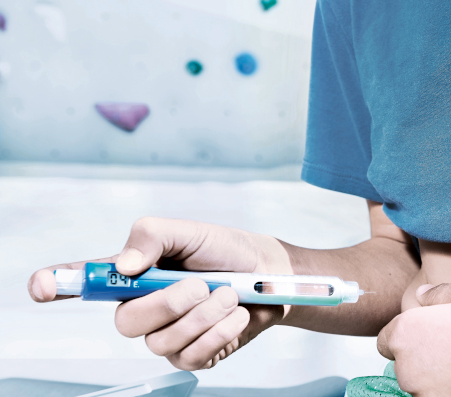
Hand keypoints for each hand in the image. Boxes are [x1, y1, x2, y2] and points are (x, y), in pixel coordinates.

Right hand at [28, 217, 292, 369]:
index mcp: (134, 275)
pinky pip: (190, 356)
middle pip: (126, 323)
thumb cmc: (228, 251)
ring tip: (228, 294)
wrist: (270, 276)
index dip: (57, 284)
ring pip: (162, 342)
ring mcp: (166, 335)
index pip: (85, 282)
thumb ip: (151, 237)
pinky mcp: (191, 355)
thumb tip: (121, 265)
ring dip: (203, 315)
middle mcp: (143, 307)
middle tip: (201, 283)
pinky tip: (234, 316)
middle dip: (170, 303)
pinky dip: (219, 332)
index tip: (41, 286)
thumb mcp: (190, 232)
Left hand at [377, 283, 450, 396]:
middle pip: (404, 365)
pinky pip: (442, 395)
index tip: (427, 331)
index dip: (407, 333)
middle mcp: (409, 370)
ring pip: (423, 384)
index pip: (386, 339)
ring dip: (438, 375)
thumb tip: (422, 298)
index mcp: (405, 335)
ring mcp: (429, 396)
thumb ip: (436, 297)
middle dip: (422, 355)